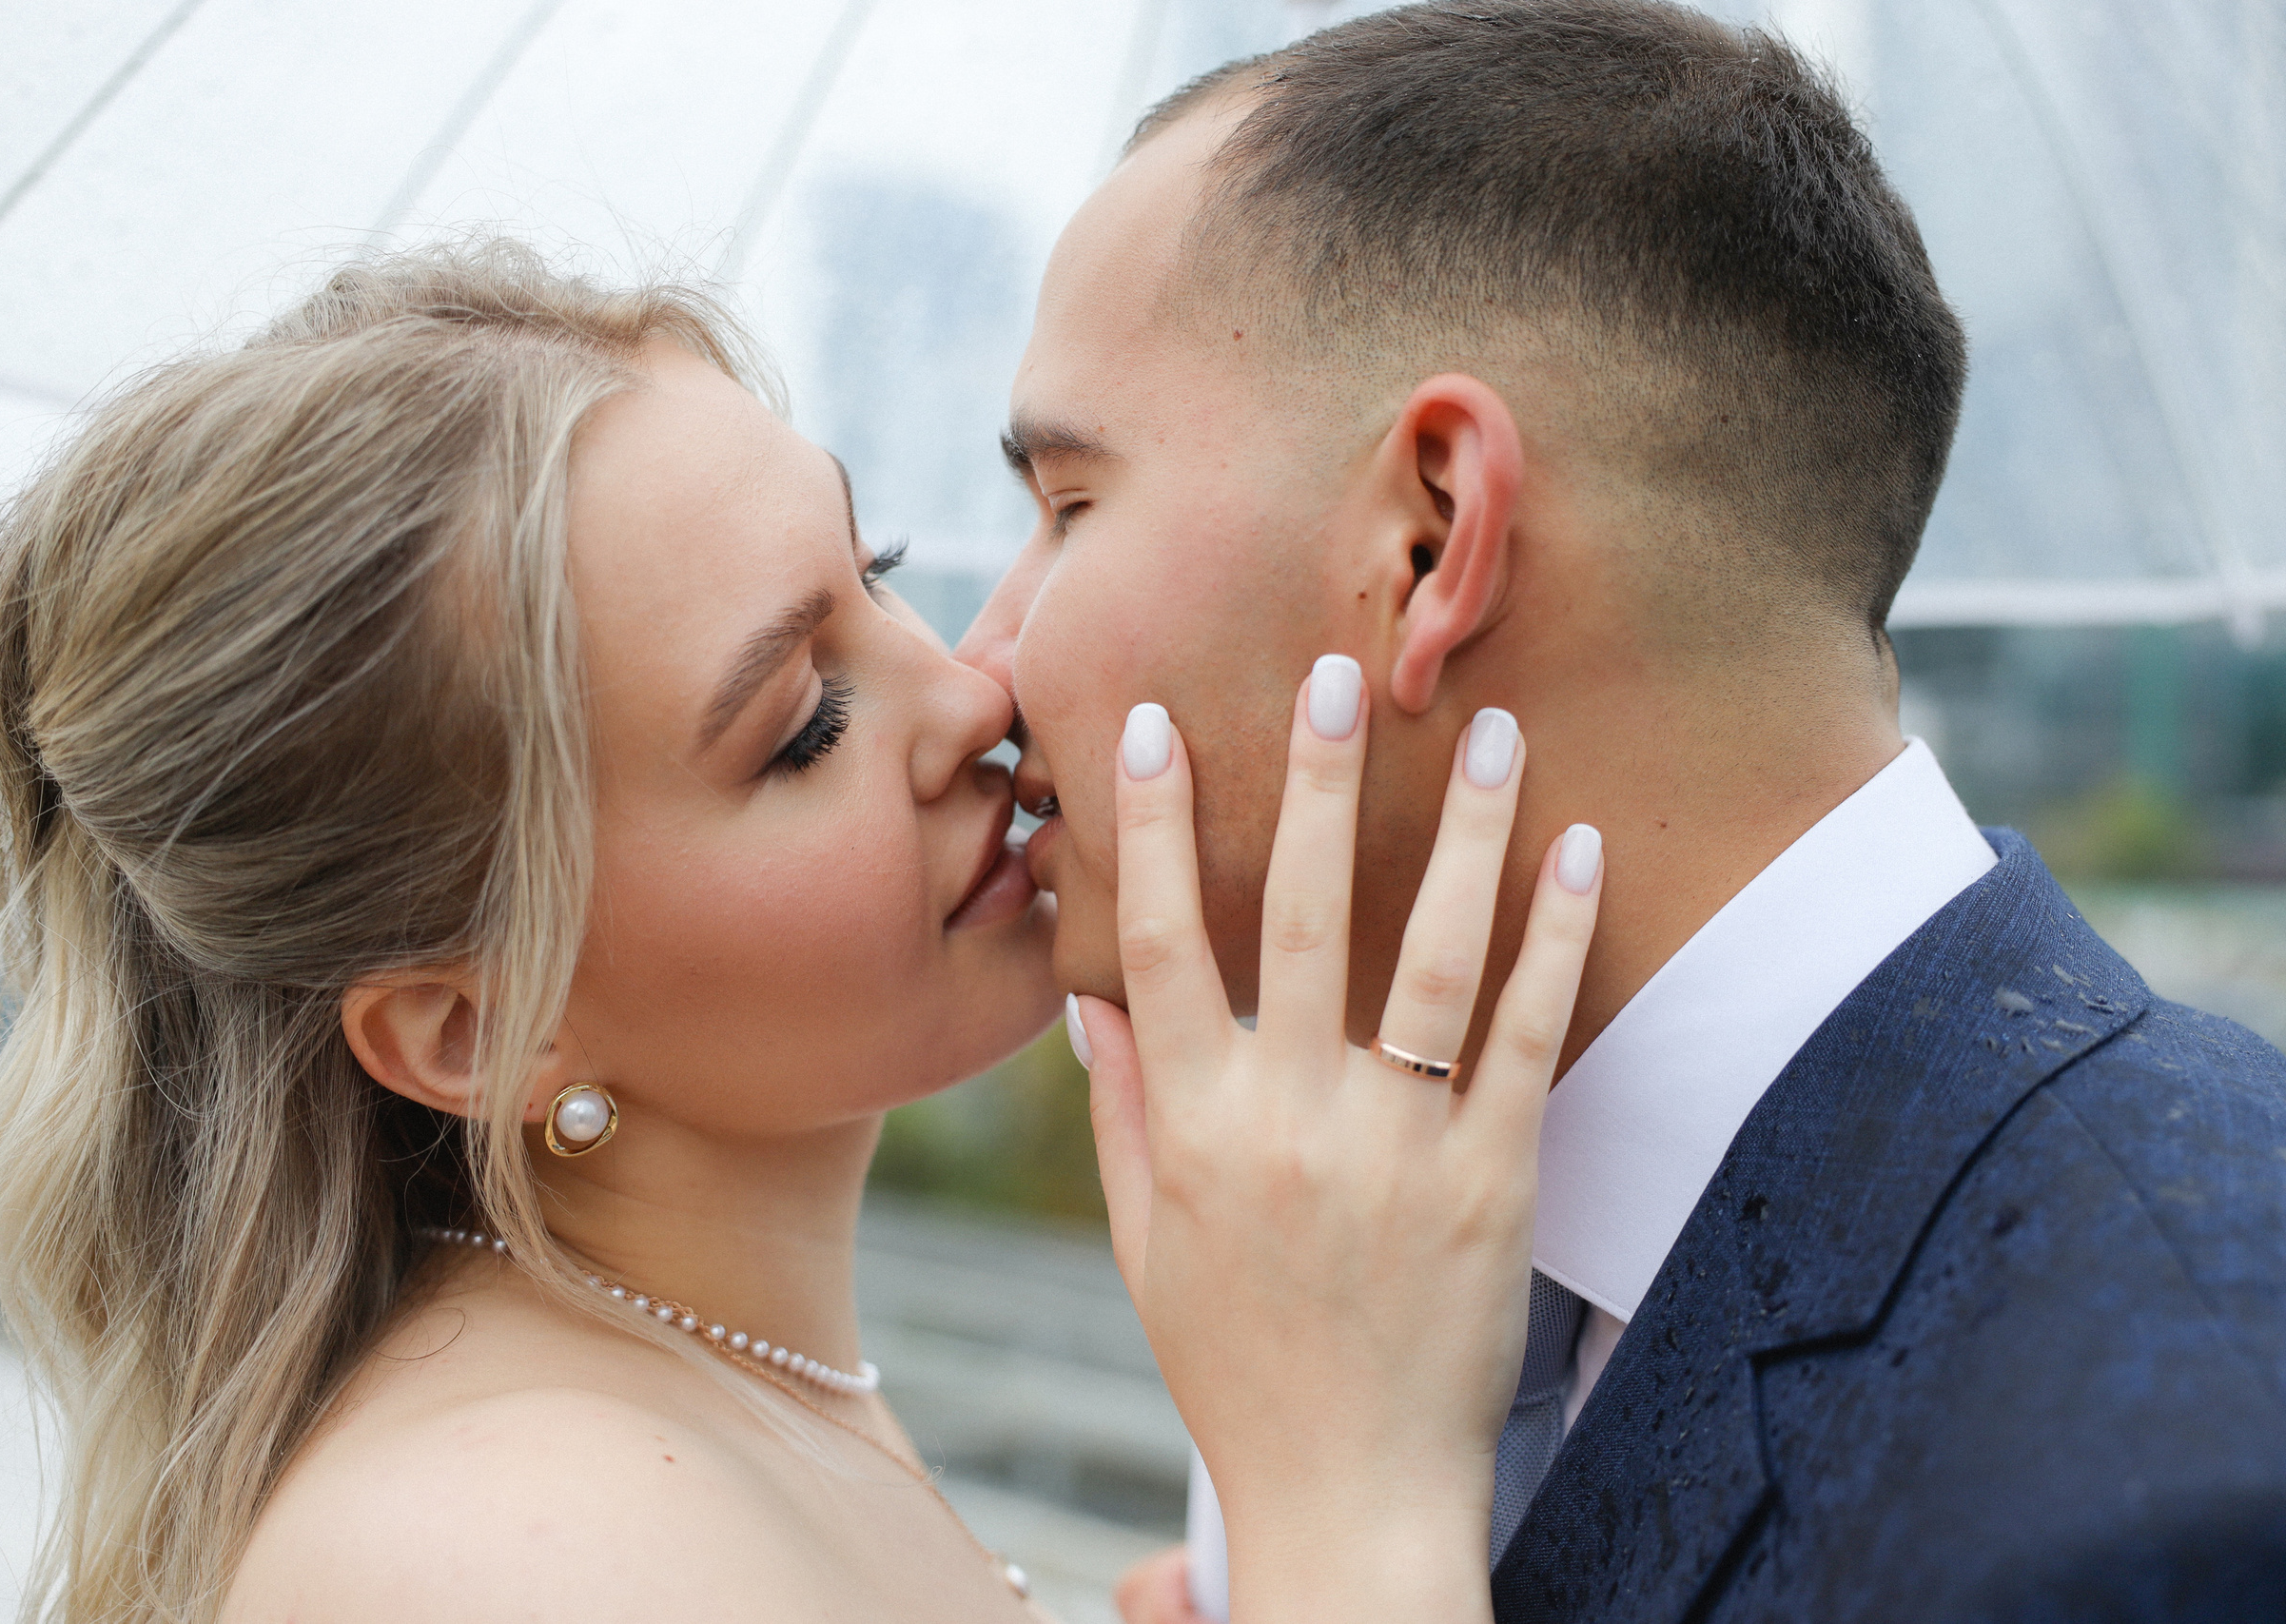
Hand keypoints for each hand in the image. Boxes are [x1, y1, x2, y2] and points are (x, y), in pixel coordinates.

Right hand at [1076, 659, 1600, 1623]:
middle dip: (1313, 785)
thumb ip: (1123, 1112)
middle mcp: (1289, 1120)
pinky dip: (1554, 940)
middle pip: (1296, 920)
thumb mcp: (1147, 1243)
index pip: (1156, 947)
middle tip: (1337, 674)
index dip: (1147, 829)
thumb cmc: (1236, 1363)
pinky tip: (1576, 852)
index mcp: (1194, 1127)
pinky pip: (1528, 1038)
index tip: (1146, 725)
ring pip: (1431, 957)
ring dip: (1464, 834)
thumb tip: (1090, 997)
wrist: (1349, 1495)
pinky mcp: (1495, 1180)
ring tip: (1490, 730)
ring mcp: (1398, 1148)